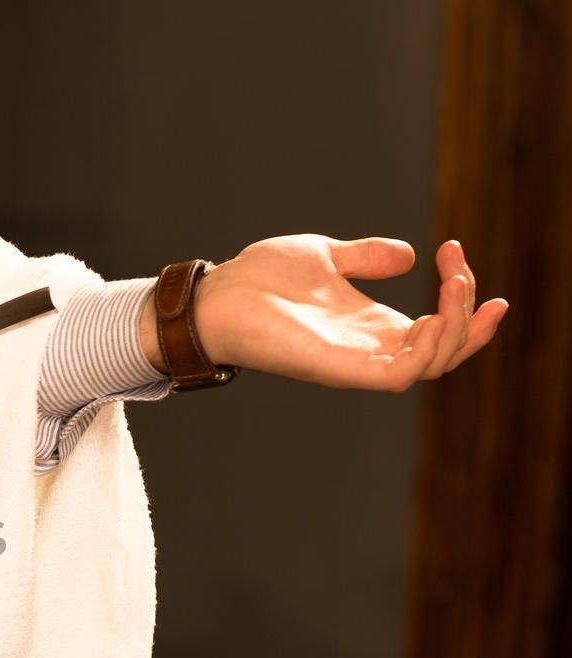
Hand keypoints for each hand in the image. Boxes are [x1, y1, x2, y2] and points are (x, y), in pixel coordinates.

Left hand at [138, 235, 508, 390]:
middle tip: (460, 270)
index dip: (464, 303)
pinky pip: (398, 375)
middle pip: (444, 353)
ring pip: (431, 365)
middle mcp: (369, 348)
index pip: (436, 331)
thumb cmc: (259, 279)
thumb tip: (409, 255)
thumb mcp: (324, 256)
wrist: (215, 295)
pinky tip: (430, 315)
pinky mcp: (337, 368)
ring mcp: (355, 361)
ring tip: (454, 284)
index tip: (456, 254)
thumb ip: (366, 258)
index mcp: (371, 325)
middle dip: (470, 317)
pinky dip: (426, 350)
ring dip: (456, 328)